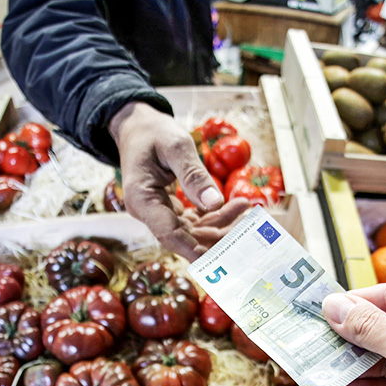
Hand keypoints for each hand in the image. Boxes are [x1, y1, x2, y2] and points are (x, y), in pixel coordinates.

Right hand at [110, 101, 235, 259]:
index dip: (194, 249)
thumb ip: (194, 175)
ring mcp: (159, 213)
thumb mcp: (176, 146)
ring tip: (245, 208)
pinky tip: (238, 205)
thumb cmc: (154, 133)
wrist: (139, 127)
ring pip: (194, 230)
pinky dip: (216, 214)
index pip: (168, 234)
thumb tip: (215, 203)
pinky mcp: (170, 210)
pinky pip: (196, 220)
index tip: (219, 258)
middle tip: (247, 226)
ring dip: (221, 224)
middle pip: (185, 237)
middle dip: (217, 235)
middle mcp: (148, 213)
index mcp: (141, 200)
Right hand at [322, 283, 385, 385]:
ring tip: (329, 369)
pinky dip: (366, 385)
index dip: (353, 304)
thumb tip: (335, 307)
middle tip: (317, 343)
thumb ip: (370, 327)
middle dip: (350, 338)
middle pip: (379, 325)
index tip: (321, 310)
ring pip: (378, 355)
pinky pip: (385, 379)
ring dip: (354, 365)